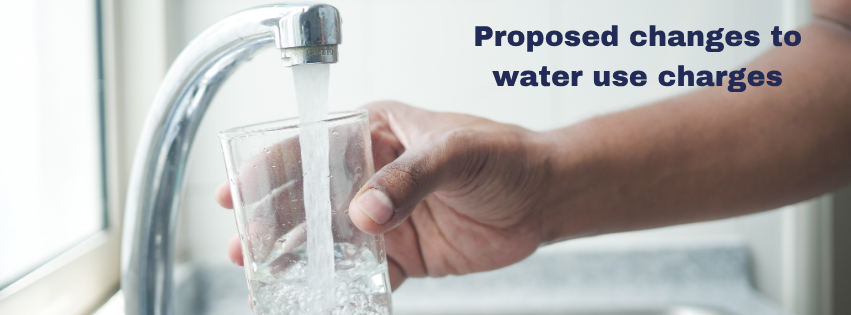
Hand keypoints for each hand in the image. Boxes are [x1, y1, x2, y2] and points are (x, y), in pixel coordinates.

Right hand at [215, 101, 553, 289]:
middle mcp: (371, 175)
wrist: (544, 197)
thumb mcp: (456, 152)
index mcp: (376, 134)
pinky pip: (366, 275)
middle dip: (273, 223)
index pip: (312, 147)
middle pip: (310, 199)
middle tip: (244, 249)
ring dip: (299, 259)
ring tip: (266, 280)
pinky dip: (344, 290)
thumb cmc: (504, 156)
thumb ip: (410, 179)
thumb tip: (365, 214)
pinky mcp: (403, 254)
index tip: (236, 195)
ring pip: (330, 240)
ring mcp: (384, 217)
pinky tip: (319, 301)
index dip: (269, 170)